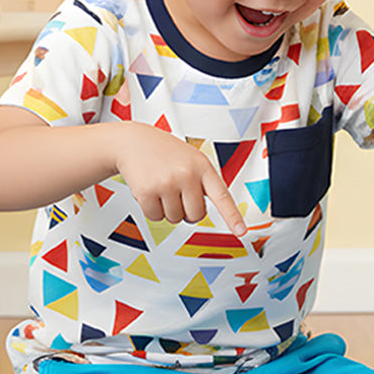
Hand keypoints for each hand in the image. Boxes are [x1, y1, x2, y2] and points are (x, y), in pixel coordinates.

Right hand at [110, 122, 244, 234]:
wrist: (132, 142)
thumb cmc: (165, 153)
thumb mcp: (192, 159)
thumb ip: (203, 182)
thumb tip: (204, 212)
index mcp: (202, 167)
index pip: (222, 196)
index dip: (232, 216)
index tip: (241, 231)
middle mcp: (187, 174)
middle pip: (196, 216)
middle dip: (187, 212)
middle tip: (178, 195)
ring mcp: (167, 183)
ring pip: (175, 218)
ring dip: (168, 210)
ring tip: (162, 188)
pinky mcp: (147, 191)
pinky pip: (155, 217)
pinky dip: (152, 210)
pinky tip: (150, 191)